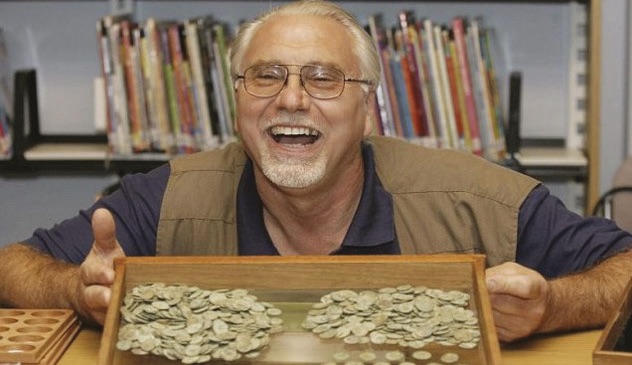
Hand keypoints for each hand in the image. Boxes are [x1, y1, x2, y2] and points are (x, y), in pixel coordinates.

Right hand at [78, 208, 125, 324]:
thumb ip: (104, 233)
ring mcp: (100, 312)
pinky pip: (117, 326)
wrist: (87, 294)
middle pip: (95, 297)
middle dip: (103, 297)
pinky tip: (138, 324)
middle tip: (113, 296)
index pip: (92, 273)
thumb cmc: (102, 267)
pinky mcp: (110, 324)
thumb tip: (101, 211)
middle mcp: (91, 294)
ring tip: (124, 311)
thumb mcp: (104, 249)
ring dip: (113, 313)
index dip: (100, 274)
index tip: (109, 274)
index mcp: (90, 274)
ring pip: (104, 315)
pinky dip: (125, 325)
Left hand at [485, 262, 549, 341]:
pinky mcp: (511, 337)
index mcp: (537, 289)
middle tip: (480, 286)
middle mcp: (533, 310)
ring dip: (482, 304)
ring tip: (486, 297)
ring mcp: (523, 326)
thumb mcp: (517, 271)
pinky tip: (489, 309)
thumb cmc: (526, 285)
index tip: (487, 282)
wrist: (545, 309)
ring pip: (489, 314)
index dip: (502, 285)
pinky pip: (488, 325)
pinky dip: (484, 316)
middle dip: (484, 292)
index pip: (522, 288)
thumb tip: (480, 281)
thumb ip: (499, 273)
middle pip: (498, 301)